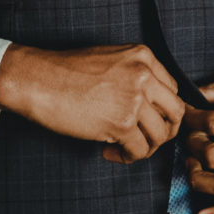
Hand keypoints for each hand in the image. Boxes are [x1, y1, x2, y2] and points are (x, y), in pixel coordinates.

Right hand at [0, 43, 184, 163]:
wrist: (36, 80)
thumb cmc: (64, 71)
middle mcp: (144, 75)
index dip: (162, 110)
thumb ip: (134, 76)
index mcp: (143, 56)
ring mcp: (134, 99)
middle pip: (176, 112)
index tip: (147, 121)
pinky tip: (109, 152)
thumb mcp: (109, 60)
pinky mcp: (121, 123)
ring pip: (161, 134)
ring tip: (123, 148)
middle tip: (145, 139)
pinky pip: (139, 150)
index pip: (172, 89)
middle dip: (164, 131)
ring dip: (145, 147)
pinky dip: (127, 157)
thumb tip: (149, 105)